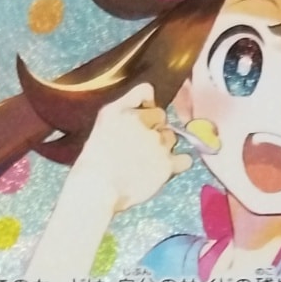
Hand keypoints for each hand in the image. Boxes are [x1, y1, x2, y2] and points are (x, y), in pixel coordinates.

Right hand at [75, 82, 191, 211]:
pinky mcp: (167, 164)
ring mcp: (157, 143)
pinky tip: (163, 168)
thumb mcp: (104, 120)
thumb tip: (150, 96)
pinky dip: (178, 163)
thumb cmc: (95, 158)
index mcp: (123, 110)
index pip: (146, 91)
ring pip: (172, 137)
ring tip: (146, 160)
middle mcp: (143, 122)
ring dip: (163, 145)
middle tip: (138, 146)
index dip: (146, 105)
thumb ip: (126, 103)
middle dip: (153, 128)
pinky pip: (185, 158)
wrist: (97, 189)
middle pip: (161, 116)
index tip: (139, 119)